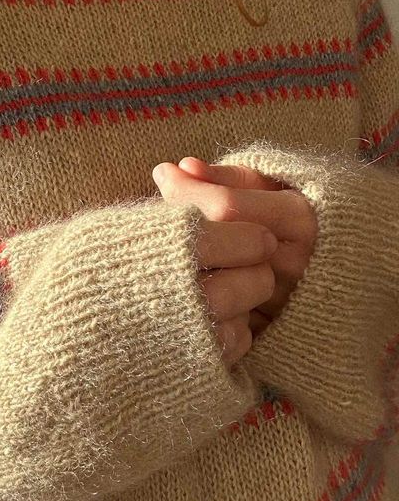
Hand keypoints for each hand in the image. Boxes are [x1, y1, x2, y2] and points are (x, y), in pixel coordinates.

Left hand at [152, 156, 317, 336]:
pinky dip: (195, 297)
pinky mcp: (270, 333)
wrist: (349, 268)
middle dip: (178, 230)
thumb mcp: (277, 184)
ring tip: (161, 245)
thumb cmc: (303, 213)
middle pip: (218, 248)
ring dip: (181, 265)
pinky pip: (222, 317)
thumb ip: (232, 177)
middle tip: (150, 214)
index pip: (228, 206)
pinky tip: (178, 279)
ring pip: (215, 283)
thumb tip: (184, 167)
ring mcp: (283, 303)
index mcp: (300, 220)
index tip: (162, 172)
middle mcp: (294, 265)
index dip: (188, 190)